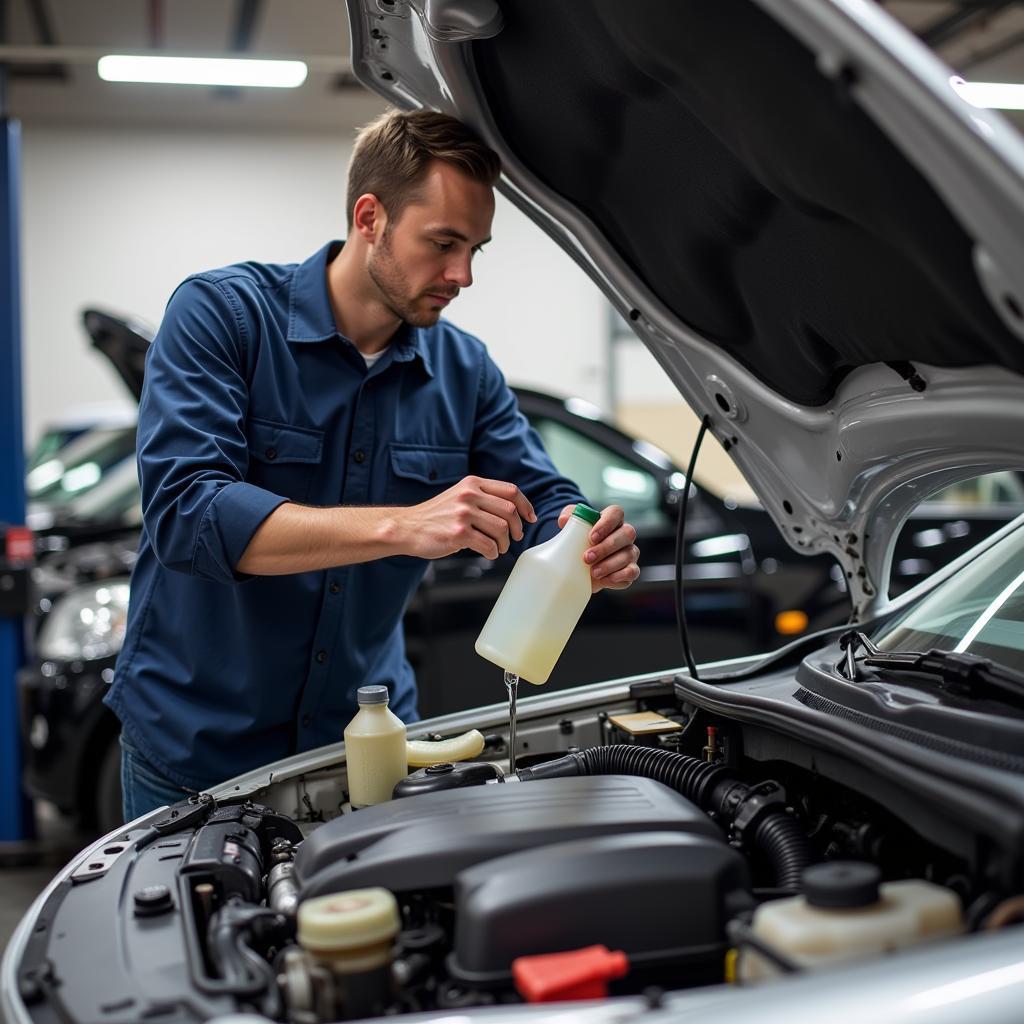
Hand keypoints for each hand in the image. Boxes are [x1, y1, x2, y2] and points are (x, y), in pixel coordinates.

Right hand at [400, 477, 536, 559]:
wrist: (407, 527)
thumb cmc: (435, 516)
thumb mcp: (459, 496)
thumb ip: (482, 498)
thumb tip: (513, 512)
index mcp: (472, 483)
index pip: (511, 490)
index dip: (525, 506)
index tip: (530, 518)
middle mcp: (469, 495)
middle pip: (509, 511)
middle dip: (517, 528)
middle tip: (514, 538)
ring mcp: (463, 513)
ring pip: (501, 529)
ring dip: (505, 543)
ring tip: (498, 548)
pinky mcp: (458, 533)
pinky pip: (488, 545)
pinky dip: (493, 552)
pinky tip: (488, 553)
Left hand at [558, 503, 639, 592]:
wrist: (580, 566)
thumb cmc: (579, 542)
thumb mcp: (571, 529)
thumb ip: (569, 519)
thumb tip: (564, 519)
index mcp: (611, 520)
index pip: (616, 512)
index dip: (606, 523)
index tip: (591, 537)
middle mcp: (624, 534)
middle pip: (627, 534)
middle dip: (606, 547)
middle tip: (587, 557)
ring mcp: (630, 552)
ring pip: (629, 554)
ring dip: (610, 564)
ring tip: (593, 572)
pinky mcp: (631, 570)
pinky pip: (632, 572)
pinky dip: (619, 577)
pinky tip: (604, 579)